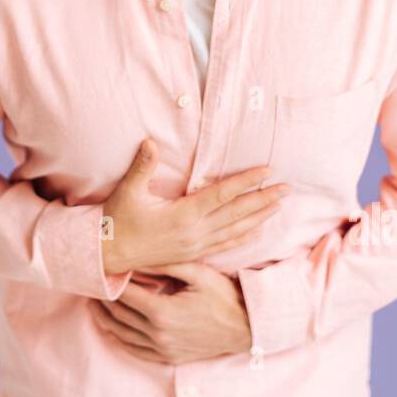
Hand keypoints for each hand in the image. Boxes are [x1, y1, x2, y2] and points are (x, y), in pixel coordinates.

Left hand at [92, 261, 253, 364]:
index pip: (125, 295)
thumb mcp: (198, 273)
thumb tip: (140, 254)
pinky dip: (119, 337)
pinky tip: (113, 327)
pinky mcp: (167, 357)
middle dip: (103, 298)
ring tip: (95, 304)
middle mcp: (158, 333)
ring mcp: (162, 348)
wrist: (245, 327)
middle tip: (93, 284)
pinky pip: (134, 349)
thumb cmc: (223, 296)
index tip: (102, 270)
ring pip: (122, 334)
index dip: (110, 282)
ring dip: (105, 318)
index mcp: (162, 311)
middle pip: (119, 314)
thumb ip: (167, 263)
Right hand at [100, 139, 288, 274]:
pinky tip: (257, 232)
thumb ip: (142, 166)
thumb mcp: (128, 191)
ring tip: (279, 206)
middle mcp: (195, 232)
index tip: (267, 171)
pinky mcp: (193, 254)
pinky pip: (225, 246)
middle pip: (237, 213)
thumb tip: (150, 141)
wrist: (110, 254)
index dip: (246, 182)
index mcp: (183, 215)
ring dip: (259, 218)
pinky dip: (244, 238)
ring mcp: (196, 246)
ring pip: (236, 231)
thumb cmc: (118, 220)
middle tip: (287, 188)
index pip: (223, 194)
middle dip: (264, 200)